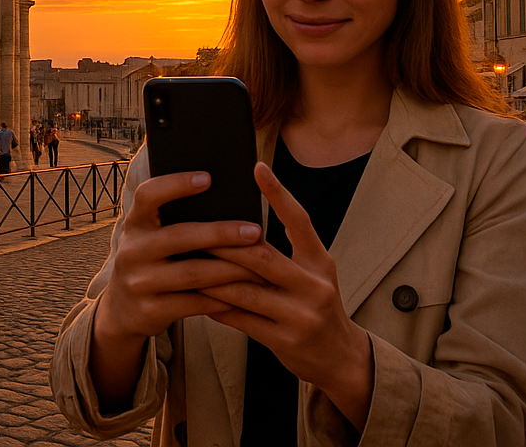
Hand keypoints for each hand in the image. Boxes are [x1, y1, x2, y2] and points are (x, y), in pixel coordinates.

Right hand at [88, 172, 262, 409]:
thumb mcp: (149, 238)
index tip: (208, 178)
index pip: (148, 195)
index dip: (176, 184)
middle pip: (180, 237)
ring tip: (259, 265)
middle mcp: (132, 251)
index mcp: (134, 224)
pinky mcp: (151, 310)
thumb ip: (170, 221)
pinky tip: (244, 292)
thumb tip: (224, 198)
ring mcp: (139, 282)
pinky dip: (222, 298)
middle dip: (221, 233)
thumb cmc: (149, 262)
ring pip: (193, 273)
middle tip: (255, 231)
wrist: (122, 311)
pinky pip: (195, 303)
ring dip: (230, 269)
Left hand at [199, 163, 372, 427]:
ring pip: (244, 290)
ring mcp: (300, 315)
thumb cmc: (316, 305)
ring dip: (211, 276)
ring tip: (184, 262)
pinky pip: (240, 319)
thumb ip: (287, 250)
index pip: (300, 221)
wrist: (340, 358)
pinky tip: (195, 296)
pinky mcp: (284, 340)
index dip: (279, 193)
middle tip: (192, 226)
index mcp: (320, 262)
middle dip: (223, 242)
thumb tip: (240, 222)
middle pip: (261, 256)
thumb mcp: (314, 273)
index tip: (257, 167)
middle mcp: (314, 285)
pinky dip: (216, 306)